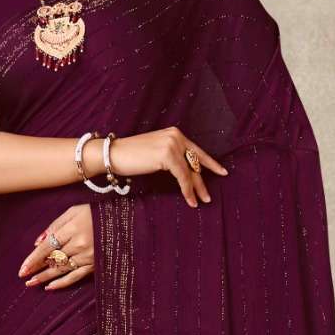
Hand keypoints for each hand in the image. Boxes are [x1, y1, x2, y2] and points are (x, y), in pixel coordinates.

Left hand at [19, 202, 93, 289]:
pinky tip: (50, 287)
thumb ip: (54, 225)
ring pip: (62, 270)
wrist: (123, 221)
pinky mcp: (95, 265)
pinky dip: (62, 283)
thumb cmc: (95, 213)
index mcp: (72, 229)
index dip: (34, 258)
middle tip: (23, 276)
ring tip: (31, 283)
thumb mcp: (74, 211)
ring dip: (45, 277)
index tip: (23, 268)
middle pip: (53, 259)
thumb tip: (37, 242)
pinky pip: (76, 277)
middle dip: (36, 269)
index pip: (48, 247)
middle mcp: (79, 244)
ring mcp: (88, 257)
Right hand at [103, 127, 229, 207]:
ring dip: (196, 189)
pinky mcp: (168, 155)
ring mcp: (172, 144)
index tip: (222, 171)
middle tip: (209, 196)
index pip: (196, 150)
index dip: (210, 162)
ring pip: (190, 171)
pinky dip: (187, 190)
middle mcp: (176, 136)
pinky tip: (190, 200)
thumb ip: (170, 157)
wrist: (113, 154)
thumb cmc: (130, 156)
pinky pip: (182, 176)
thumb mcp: (155, 153)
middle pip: (194, 162)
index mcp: (174, 134)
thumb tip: (184, 173)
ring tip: (202, 201)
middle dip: (202, 181)